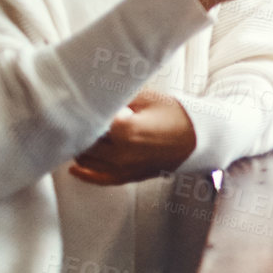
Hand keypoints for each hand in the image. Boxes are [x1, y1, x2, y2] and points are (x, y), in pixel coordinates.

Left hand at [69, 89, 197, 185]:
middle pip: (86, 141)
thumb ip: (118, 96)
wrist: (199, 138)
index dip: (82, 111)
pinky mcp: (128, 176)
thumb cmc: (175, 113)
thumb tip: (92, 94)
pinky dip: (85, 173)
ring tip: (78, 132)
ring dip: (81, 146)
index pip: (89, 121)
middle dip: (81, 127)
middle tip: (77, 115)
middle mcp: (121, 153)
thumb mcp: (147, 97)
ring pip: (88, 159)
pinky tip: (74, 167)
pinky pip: (99, 178)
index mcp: (125, 130)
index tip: (76, 102)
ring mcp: (124, 168)